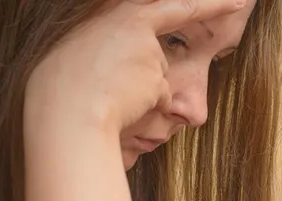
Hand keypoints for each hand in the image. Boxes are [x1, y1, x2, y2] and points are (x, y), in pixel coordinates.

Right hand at [24, 0, 246, 133]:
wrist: (67, 109)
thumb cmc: (65, 85)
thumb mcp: (84, 51)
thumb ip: (117, 46)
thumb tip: (147, 65)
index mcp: (115, 13)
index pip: (168, 3)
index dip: (204, 1)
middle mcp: (135, 24)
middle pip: (174, 22)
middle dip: (216, 4)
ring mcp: (149, 50)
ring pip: (159, 74)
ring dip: (143, 87)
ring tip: (113, 91)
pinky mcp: (158, 76)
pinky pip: (160, 97)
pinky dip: (146, 104)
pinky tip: (124, 103)